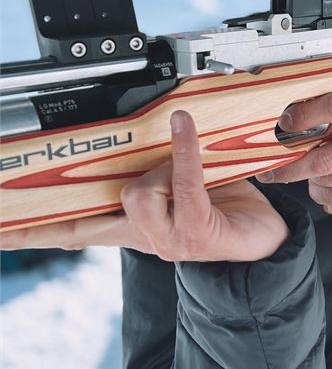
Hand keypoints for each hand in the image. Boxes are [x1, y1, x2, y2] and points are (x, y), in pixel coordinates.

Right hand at [1, 111, 289, 262]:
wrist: (267, 236)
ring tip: (189, 164)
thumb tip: (122, 145)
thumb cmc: (223, 205)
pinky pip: (182, 184)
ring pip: (138, 195)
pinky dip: (184, 150)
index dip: (33, 232)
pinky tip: (185, 127)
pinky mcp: (196, 233)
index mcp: (133, 226)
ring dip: (163, 167)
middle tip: (147, 168)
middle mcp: (147, 238)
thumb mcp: (174, 183)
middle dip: (119, 180)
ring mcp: (170, 240)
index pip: (72, 231)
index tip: (2, 231)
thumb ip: (146, 171)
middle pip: (105, 205)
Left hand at [256, 88, 331, 207]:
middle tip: (269, 168)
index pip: (330, 108)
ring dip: (306, 178)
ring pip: (324, 179)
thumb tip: (317, 90)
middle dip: (287, 167)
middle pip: (319, 158)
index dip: (301, 115)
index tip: (284, 122)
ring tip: (303, 172)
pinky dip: (320, 192)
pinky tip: (321, 185)